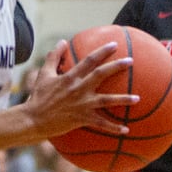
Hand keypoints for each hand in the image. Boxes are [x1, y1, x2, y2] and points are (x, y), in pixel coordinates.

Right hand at [23, 40, 137, 137]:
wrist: (33, 119)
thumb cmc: (38, 96)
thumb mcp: (44, 74)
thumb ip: (54, 56)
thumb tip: (62, 41)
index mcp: (70, 77)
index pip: (89, 60)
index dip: (102, 51)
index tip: (115, 45)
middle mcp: (78, 89)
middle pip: (101, 74)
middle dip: (117, 66)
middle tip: (131, 61)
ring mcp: (82, 104)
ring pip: (107, 100)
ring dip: (123, 99)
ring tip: (138, 98)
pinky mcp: (82, 119)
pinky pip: (101, 124)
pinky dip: (114, 128)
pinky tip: (126, 130)